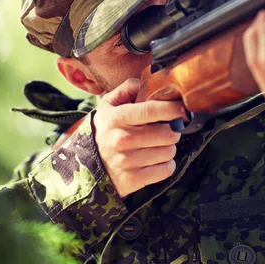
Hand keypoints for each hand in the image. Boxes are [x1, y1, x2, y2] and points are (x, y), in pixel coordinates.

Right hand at [92, 79, 184, 197]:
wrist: (82, 166)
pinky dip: (166, 165)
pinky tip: (155, 160)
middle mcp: (122, 140)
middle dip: (172, 130)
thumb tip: (148, 82)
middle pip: (167, 133)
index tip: (182, 108)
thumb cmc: (103, 131)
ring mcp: (128, 162)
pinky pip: (167, 169)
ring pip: (169, 152)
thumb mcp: (107, 106)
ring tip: (157, 145)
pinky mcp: (133, 180)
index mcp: (117, 118)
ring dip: (168, 147)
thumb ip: (127, 89)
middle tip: (167, 129)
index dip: (173, 108)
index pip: (152, 110)